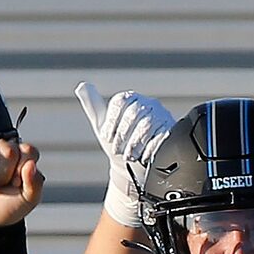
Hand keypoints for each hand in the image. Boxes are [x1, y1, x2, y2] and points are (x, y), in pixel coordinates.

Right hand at [0, 139, 43, 229]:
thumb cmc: (8, 206)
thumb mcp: (28, 200)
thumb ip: (35, 183)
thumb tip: (31, 165)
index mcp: (21, 155)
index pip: (28, 151)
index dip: (23, 170)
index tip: (17, 184)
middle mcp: (2, 149)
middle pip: (9, 151)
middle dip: (6, 175)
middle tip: (2, 185)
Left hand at [74, 82, 173, 224]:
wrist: (133, 168)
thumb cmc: (118, 144)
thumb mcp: (103, 126)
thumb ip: (93, 106)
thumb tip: (82, 86)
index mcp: (130, 99)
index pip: (120, 101)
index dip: (112, 121)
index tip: (107, 137)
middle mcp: (147, 104)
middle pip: (134, 112)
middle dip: (123, 134)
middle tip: (117, 150)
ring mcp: (160, 117)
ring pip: (147, 124)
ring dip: (135, 143)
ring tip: (129, 156)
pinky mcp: (170, 132)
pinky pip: (161, 136)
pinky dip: (150, 149)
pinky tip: (144, 157)